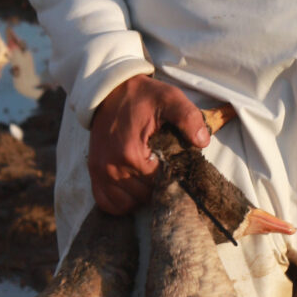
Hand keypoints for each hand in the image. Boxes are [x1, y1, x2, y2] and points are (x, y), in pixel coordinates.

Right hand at [88, 75, 214, 213]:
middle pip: (146, 197)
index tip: (179, 167)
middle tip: (167, 171)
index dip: (175, 178)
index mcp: (131, 154)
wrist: (110, 91)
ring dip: (142, 196)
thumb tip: (202, 142)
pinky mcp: (93, 173)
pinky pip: (107, 203)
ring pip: (128, 204)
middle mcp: (111, 168)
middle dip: (160, 187)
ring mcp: (99, 173)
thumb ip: (189, 119)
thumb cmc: (143, 97)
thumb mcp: (170, 99)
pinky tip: (135, 187)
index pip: (161, 184)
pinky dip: (122, 201)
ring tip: (151, 178)